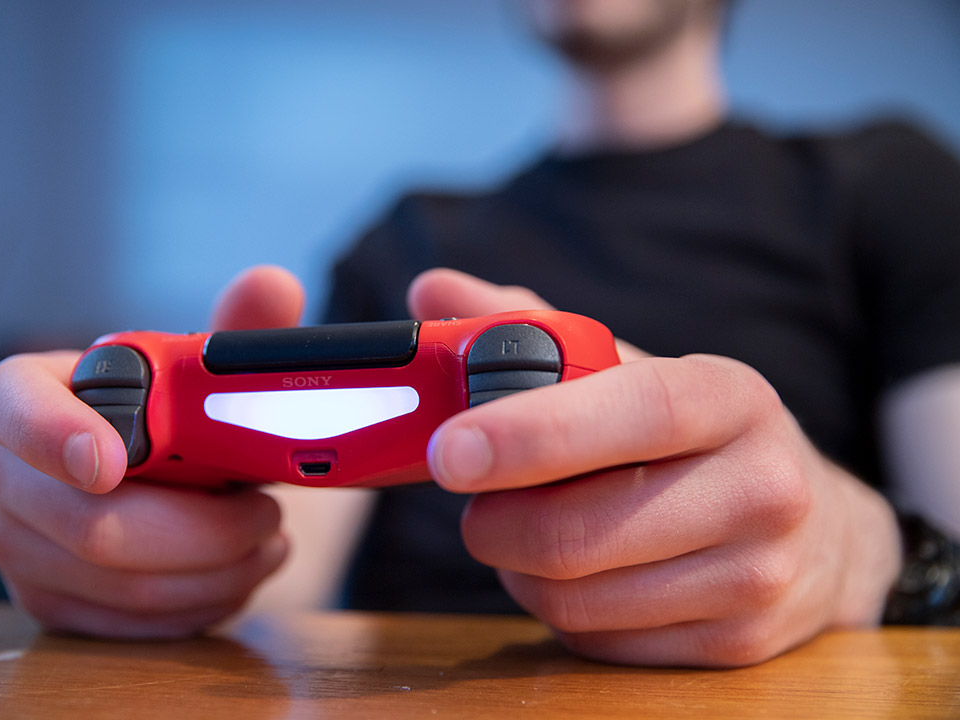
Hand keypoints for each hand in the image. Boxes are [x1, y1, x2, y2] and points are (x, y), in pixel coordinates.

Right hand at [0, 266, 303, 637]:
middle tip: (269, 512)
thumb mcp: (207, 373)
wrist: (171, 481)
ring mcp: (18, 545)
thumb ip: (240, 329)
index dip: (52, 435)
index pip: (9, 404)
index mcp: (32, 393)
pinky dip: (203, 604)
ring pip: (123, 583)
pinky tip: (237, 574)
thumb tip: (274, 285)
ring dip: (220, 570)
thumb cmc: (180, 417)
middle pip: (88, 523)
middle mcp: (5, 472)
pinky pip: (130, 624)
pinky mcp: (50, 602)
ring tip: (270, 540)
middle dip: (202, 529)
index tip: (115, 463)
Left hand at [410, 268, 902, 666]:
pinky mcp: (738, 645)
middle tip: (471, 498)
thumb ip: (527, 330)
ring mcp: (757, 576)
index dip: (531, 435)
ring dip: (518, 569)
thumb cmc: (691, 438)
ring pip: (572, 599)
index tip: (447, 451)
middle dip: (491, 521)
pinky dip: (558, 611)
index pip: (633, 413)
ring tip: (529, 531)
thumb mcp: (630, 371)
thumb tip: (429, 289)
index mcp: (731, 397)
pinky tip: (577, 575)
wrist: (815, 530)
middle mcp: (762, 487)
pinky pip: (595, 642)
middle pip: (577, 532)